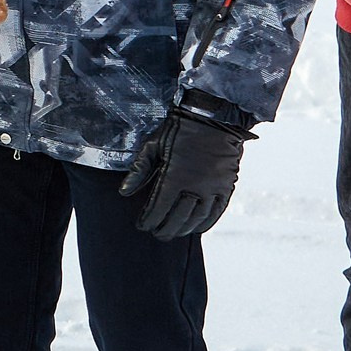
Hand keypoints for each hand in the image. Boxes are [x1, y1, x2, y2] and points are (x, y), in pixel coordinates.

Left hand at [117, 101, 252, 240]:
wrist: (212, 116)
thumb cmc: (178, 130)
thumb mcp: (152, 146)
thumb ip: (138, 171)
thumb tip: (123, 192)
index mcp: (174, 177)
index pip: (158, 209)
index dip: (149, 220)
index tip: (142, 225)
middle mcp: (195, 186)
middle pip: (178, 218)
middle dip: (165, 229)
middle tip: (156, 233)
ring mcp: (213, 187)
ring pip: (197, 218)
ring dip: (184, 229)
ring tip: (174, 233)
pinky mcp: (227, 185)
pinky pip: (217, 211)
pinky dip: (207, 223)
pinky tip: (198, 228)